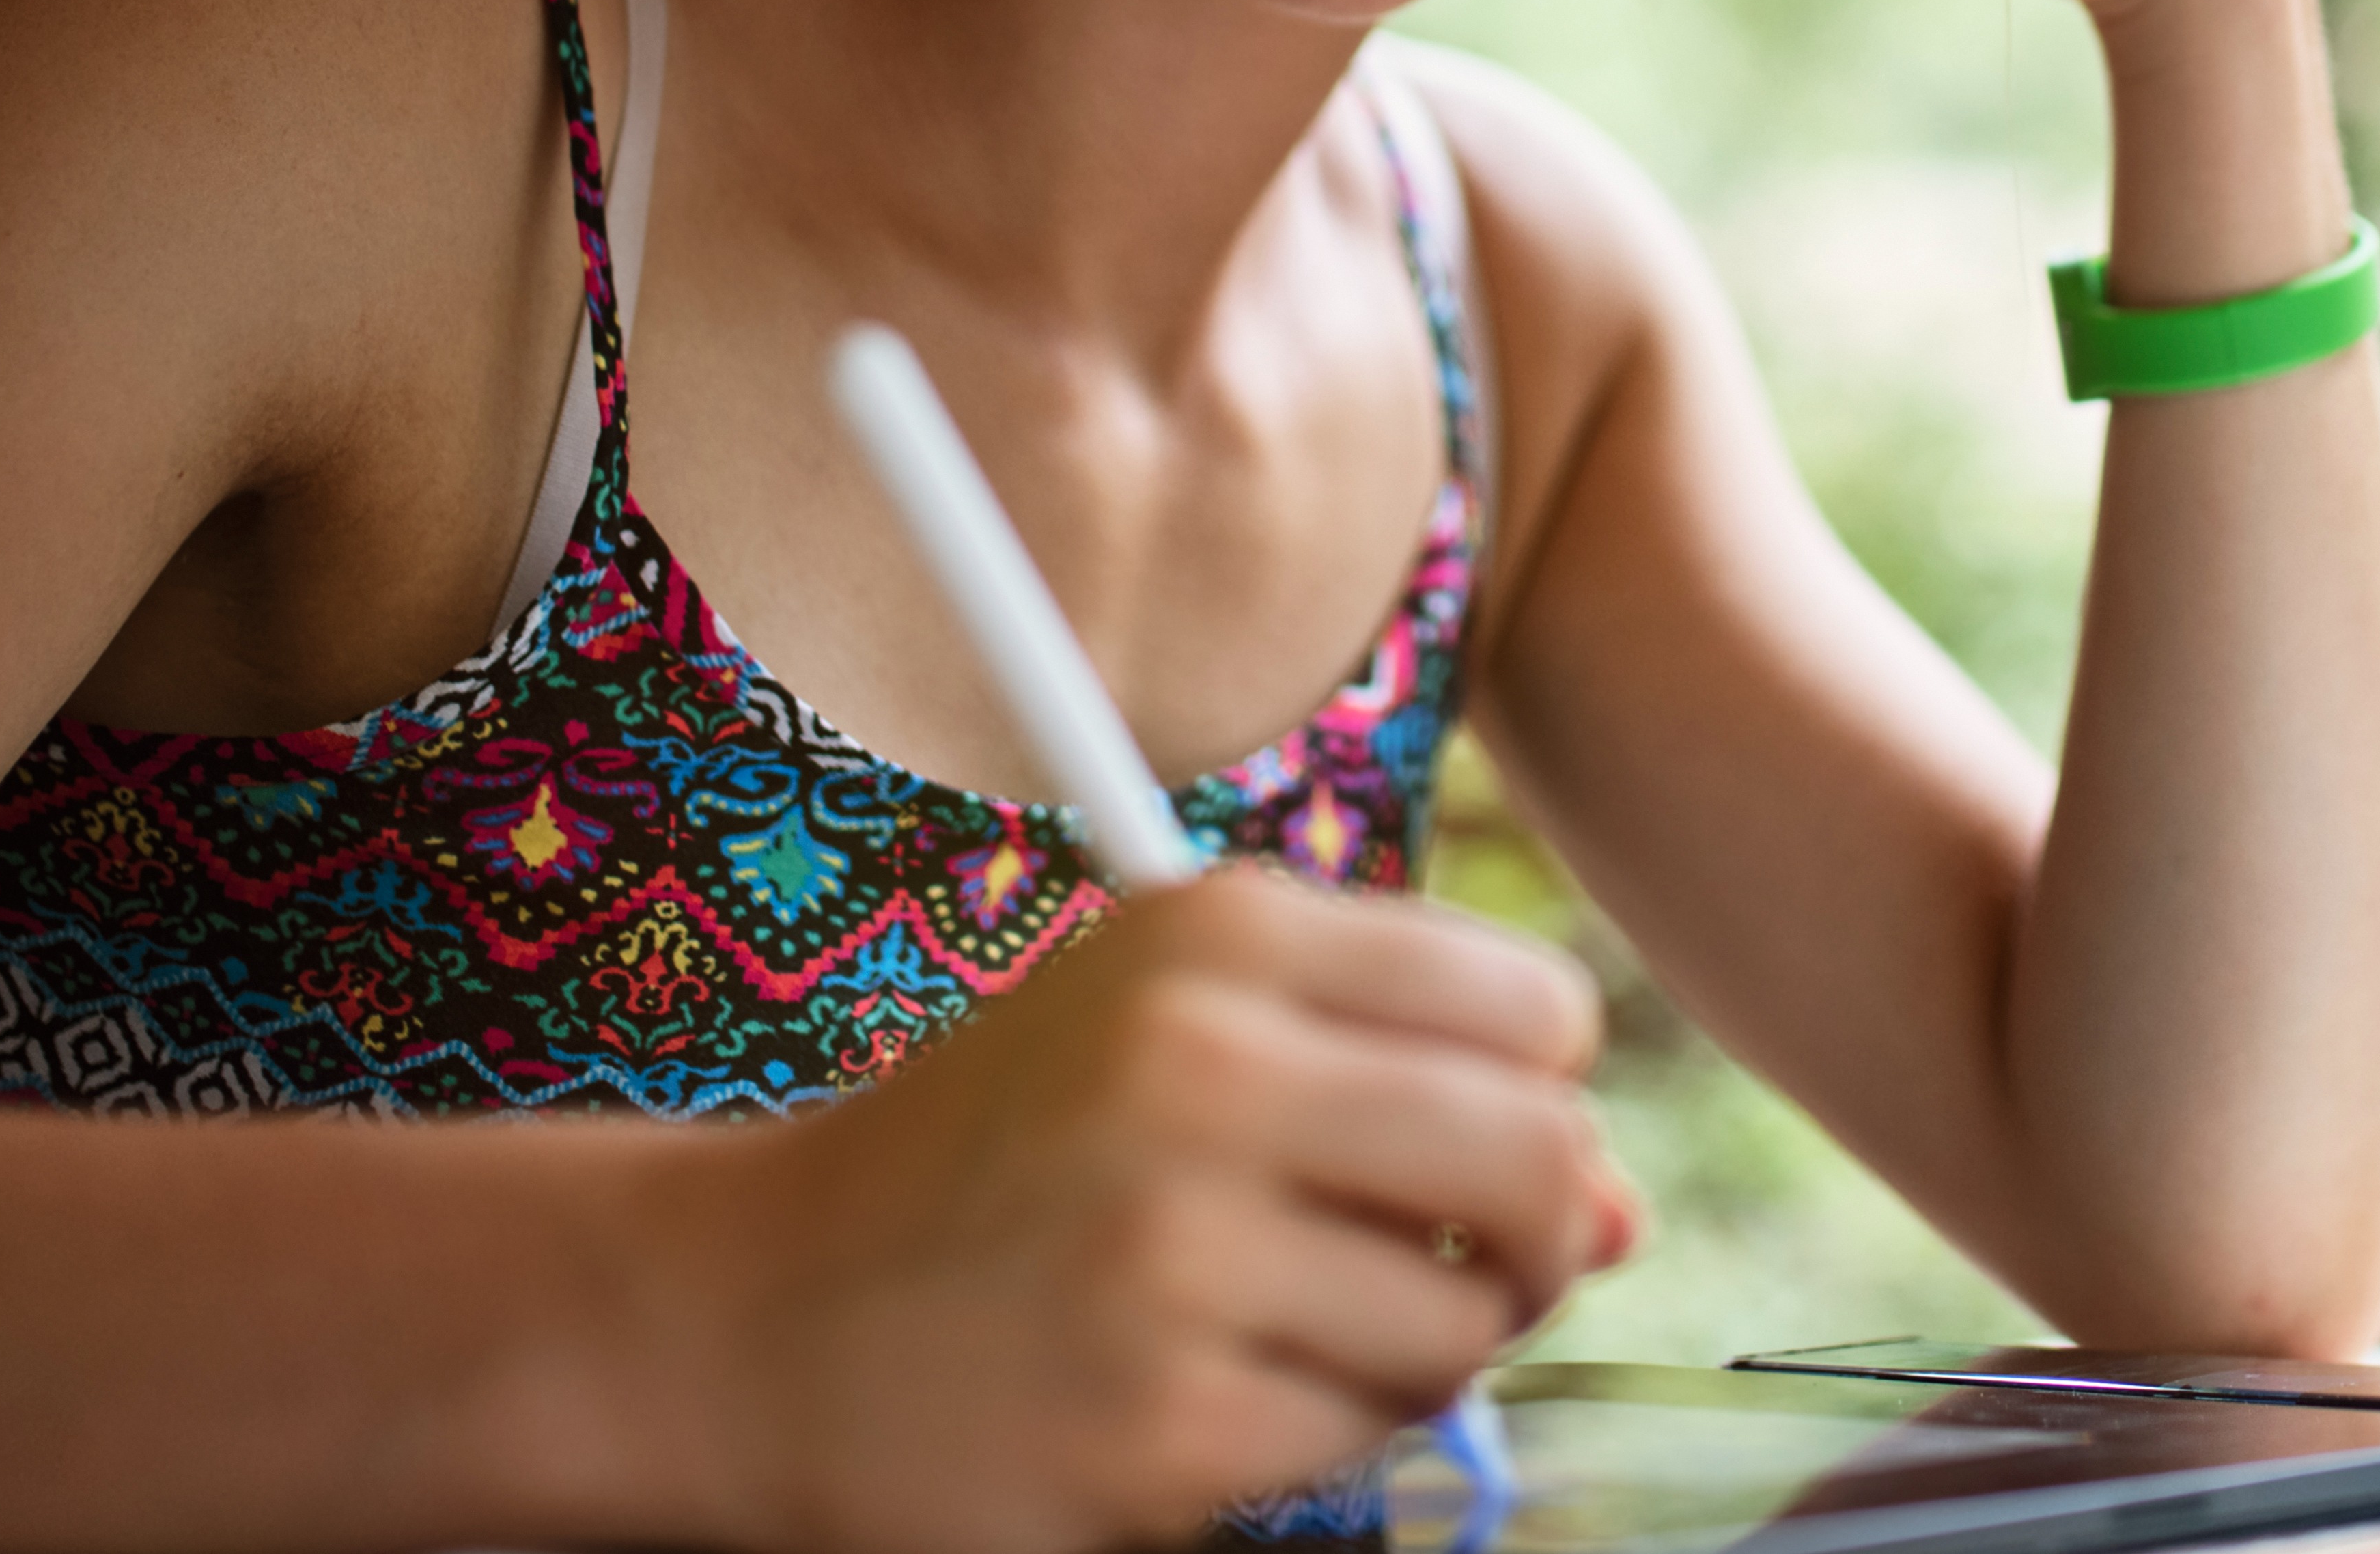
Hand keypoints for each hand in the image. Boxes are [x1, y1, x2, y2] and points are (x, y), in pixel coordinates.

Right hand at [669, 873, 1633, 1553]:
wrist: (753, 1318)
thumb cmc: (1001, 1168)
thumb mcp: (1182, 1046)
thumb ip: (1413, 1088)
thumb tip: (1625, 1212)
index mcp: (1219, 938)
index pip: (1536, 1009)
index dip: (1533, 1097)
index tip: (1453, 1146)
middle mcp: (1203, 1067)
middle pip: (1543, 1157)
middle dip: (1537, 1238)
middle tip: (1456, 1269)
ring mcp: (1177, 1247)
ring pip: (1469, 1323)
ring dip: (1411, 1354)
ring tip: (1279, 1330)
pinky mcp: (1161, 1413)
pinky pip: (1364, 1441)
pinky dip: (1315, 1436)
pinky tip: (1203, 1396)